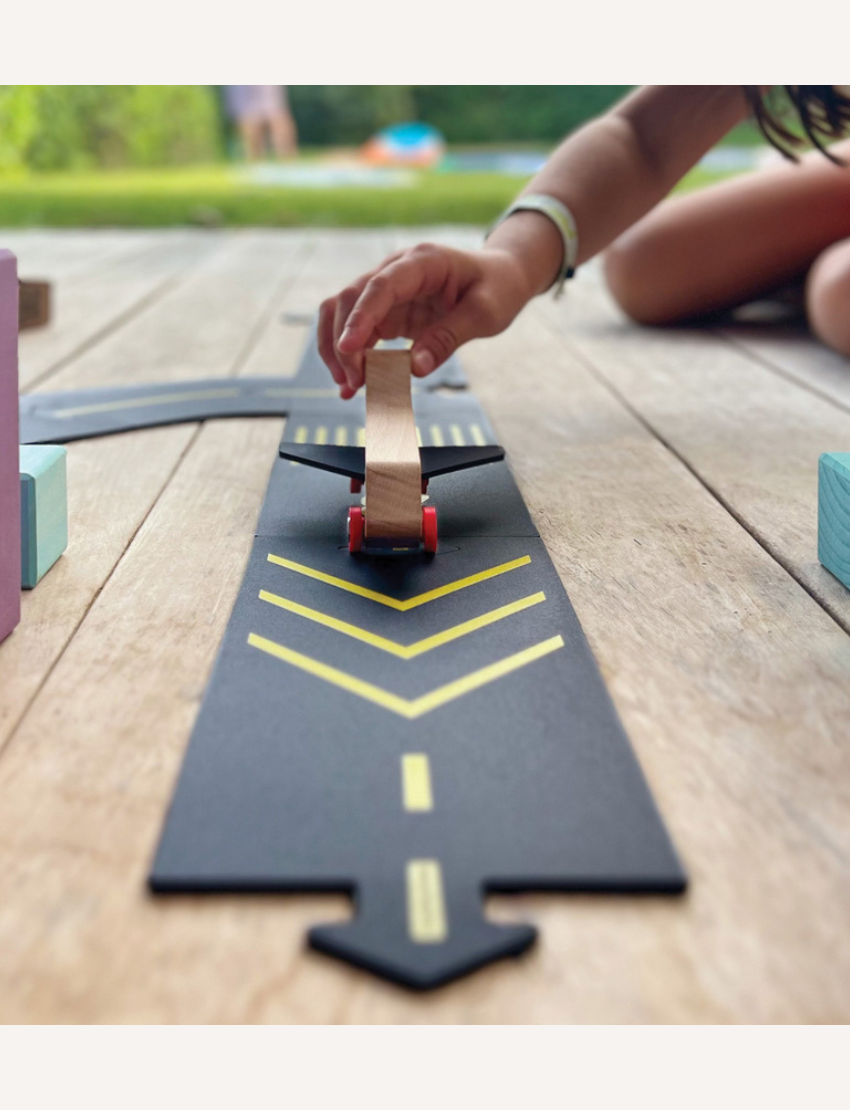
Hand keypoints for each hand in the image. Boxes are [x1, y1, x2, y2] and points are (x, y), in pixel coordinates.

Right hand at [318, 243, 534, 397]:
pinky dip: (350, 356)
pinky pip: (357, 330)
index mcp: (423, 262)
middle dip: (344, 343)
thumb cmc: (497, 288)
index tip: (348, 349)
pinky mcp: (386, 310)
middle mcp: (396, 270)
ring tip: (349, 387)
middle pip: (351, 299)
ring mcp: (387, 290)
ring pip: (342, 312)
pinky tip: (353, 384)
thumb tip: (415, 369)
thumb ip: (448, 338)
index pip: (380, 286)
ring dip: (338, 349)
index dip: (360, 317)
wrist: (500, 277)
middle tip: (355, 383)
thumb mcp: (484, 314)